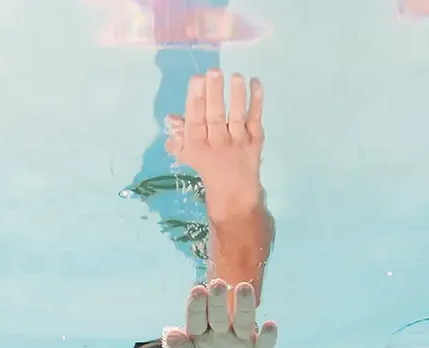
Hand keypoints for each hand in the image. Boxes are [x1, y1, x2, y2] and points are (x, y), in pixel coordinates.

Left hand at [163, 279, 276, 347]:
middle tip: (218, 284)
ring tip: (244, 288)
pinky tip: (269, 326)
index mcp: (200, 333)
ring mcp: (243, 340)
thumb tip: (172, 335)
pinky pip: (265, 343)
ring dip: (244, 306)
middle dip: (218, 300)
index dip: (197, 305)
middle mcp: (222, 331)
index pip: (197, 318)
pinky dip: (268, 335)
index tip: (198, 291)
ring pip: (244, 321)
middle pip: (219, 314)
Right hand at [166, 70, 263, 219]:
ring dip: (237, 95)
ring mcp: (238, 143)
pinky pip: (255, 119)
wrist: (234, 196)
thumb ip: (179, 135)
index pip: (195, 120)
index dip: (195, 100)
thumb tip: (171, 118)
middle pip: (215, 116)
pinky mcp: (255, 143)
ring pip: (236, 117)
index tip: (197, 79)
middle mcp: (217, 144)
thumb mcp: (188, 155)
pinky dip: (257, 101)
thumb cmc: (208, 168)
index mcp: (197, 146)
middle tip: (215, 71)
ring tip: (236, 76)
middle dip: (214, 93)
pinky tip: (256, 83)